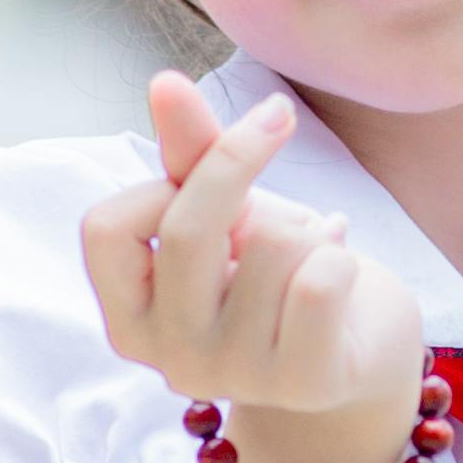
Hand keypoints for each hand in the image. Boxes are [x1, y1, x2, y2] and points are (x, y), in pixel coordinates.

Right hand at [81, 72, 422, 449]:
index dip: (159, 183)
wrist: (357, 350)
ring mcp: (236, 376)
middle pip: (187, 227)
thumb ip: (190, 152)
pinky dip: (341, 254)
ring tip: (307, 254)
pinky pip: (321, 277)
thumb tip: (164, 81)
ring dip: (302, 227)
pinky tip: (339, 275)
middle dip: (240, 163)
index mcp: (129, 319)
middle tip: (277, 126)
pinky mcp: (305, 381)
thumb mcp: (226, 208)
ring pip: (270, 243)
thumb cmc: (276, 274)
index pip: (105, 227)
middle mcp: (170, 358)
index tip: (203, 174)